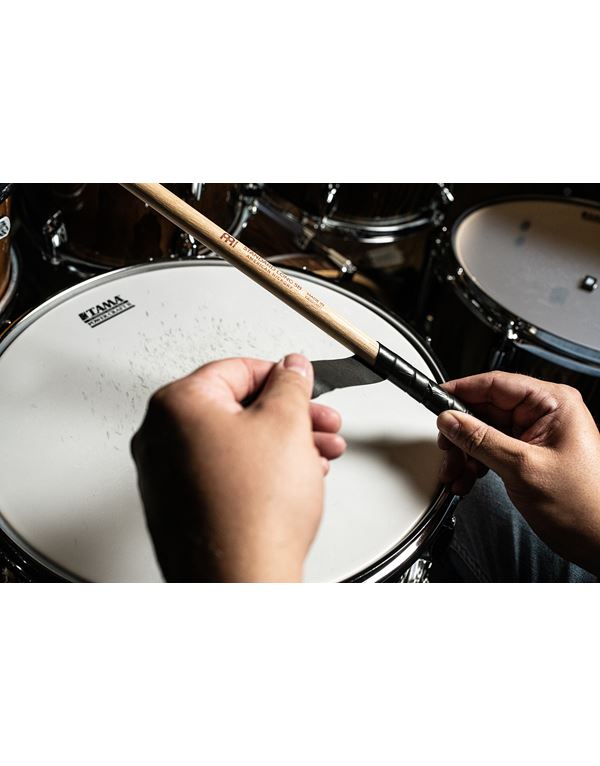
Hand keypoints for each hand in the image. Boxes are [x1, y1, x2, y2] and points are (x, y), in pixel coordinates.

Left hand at [131, 354, 345, 581]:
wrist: (241, 581)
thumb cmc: (252, 513)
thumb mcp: (287, 424)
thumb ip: (290, 385)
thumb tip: (290, 368)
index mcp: (177, 405)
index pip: (236, 369)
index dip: (280, 376)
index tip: (302, 385)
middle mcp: (159, 438)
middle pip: (235, 408)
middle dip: (288, 417)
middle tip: (319, 424)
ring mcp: (164, 477)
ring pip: (232, 443)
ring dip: (279, 445)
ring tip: (315, 457)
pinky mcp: (177, 508)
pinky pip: (221, 474)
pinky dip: (257, 472)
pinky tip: (291, 481)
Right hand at [436, 372, 599, 574]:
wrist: (597, 541)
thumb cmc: (583, 506)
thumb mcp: (522, 467)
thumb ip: (480, 440)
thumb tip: (450, 420)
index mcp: (553, 403)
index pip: (496, 383)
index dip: (462, 391)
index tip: (436, 399)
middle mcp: (545, 414)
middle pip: (485, 409)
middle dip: (461, 433)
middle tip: (447, 450)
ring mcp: (536, 434)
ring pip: (484, 431)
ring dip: (465, 453)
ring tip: (456, 473)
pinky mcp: (529, 453)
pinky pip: (492, 449)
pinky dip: (475, 463)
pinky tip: (468, 478)